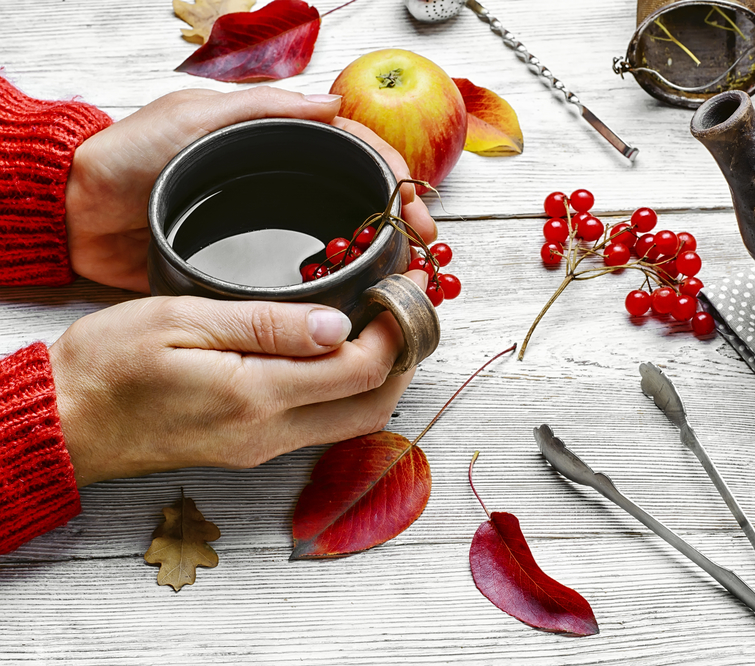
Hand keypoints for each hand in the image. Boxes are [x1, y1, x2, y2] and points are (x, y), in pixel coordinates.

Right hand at [48, 270, 429, 487]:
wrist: (64, 420)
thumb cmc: (108, 364)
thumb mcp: (182, 322)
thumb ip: (267, 325)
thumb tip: (341, 325)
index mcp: (256, 396)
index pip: (362, 370)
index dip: (397, 327)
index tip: (407, 285)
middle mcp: (269, 433)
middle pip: (375, 405)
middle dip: (405, 357)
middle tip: (409, 306)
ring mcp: (262, 447)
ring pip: (354, 420)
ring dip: (381, 375)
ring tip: (383, 322)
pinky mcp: (251, 447)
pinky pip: (323, 423)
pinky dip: (348, 388)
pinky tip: (339, 351)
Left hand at [65, 87, 436, 291]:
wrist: (81, 210)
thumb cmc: (134, 153)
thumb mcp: (198, 114)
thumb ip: (264, 107)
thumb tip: (335, 103)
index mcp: (275, 140)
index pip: (353, 149)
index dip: (393, 173)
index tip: (415, 204)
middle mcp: (281, 180)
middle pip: (359, 195)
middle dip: (400, 217)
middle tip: (425, 247)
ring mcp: (270, 223)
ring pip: (339, 233)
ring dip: (380, 250)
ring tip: (407, 272)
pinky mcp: (252, 263)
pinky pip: (305, 269)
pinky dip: (340, 279)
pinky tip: (362, 294)